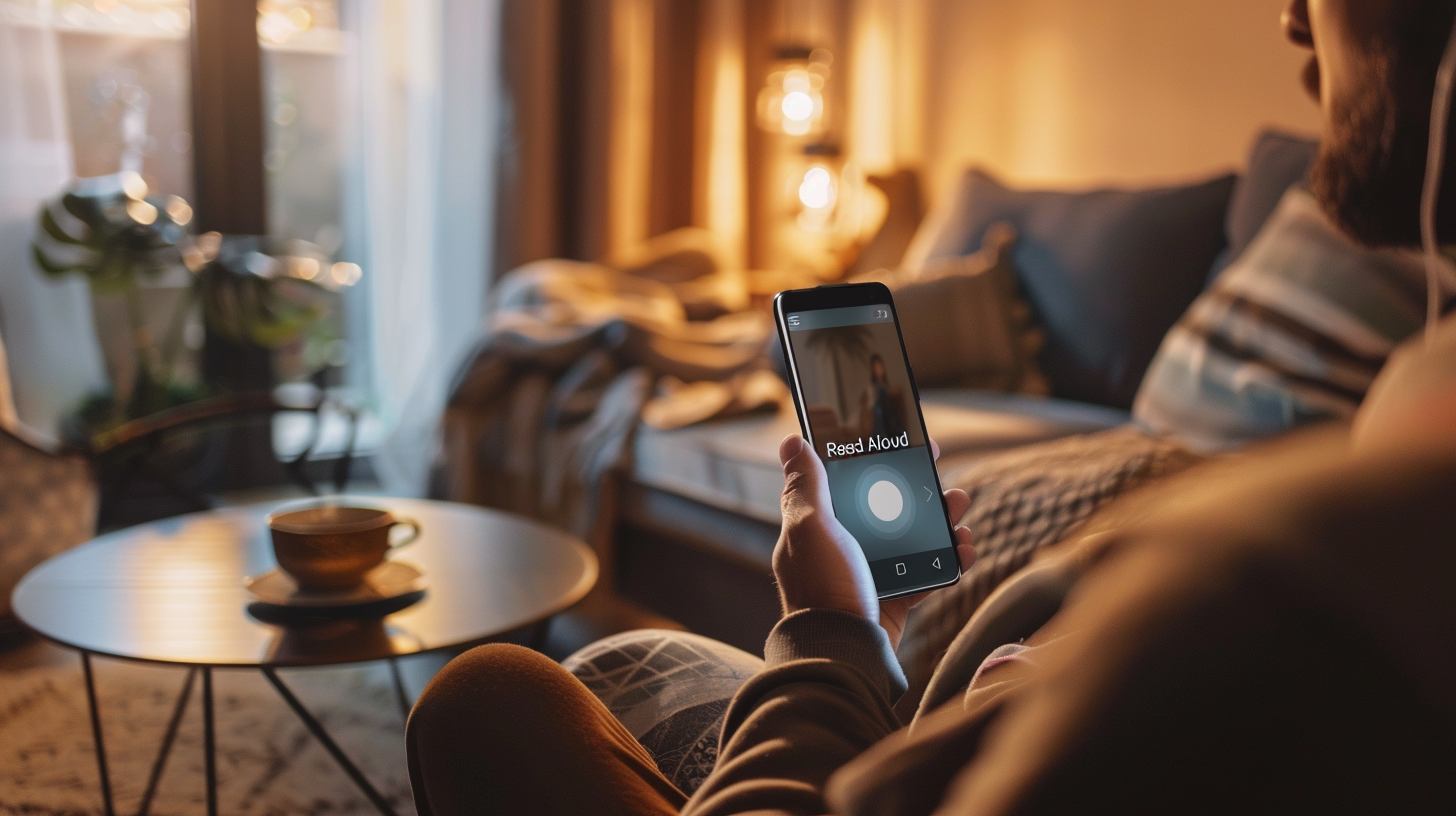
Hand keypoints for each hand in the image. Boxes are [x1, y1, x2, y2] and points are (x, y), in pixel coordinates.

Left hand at [772, 435, 975, 650]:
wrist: (843, 651)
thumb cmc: (823, 587)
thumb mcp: (810, 528)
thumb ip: (806, 485)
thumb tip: (793, 441)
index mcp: (820, 525)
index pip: (848, 481)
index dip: (875, 459)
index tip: (903, 443)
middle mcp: (844, 545)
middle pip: (888, 506)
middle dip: (919, 489)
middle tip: (943, 478)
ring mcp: (871, 571)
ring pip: (913, 535)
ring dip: (942, 520)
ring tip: (960, 510)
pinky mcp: (894, 597)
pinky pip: (927, 570)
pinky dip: (948, 559)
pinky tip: (964, 549)